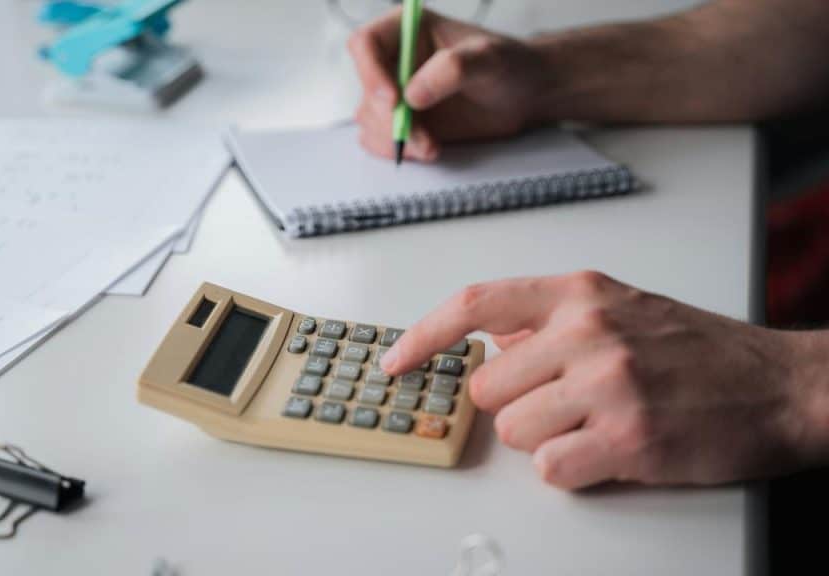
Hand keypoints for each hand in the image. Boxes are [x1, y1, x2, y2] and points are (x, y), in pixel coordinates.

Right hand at [347, 8, 549, 160]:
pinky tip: (428, 148)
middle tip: (421, 135)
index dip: (370, 72)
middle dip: (389, 119)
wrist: (524, 95)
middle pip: (365, 90)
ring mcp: (396, 94)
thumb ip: (453, 69)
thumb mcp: (489, 58)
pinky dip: (400, 150)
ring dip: (396, 138)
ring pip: (370, 120)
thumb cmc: (509, 65)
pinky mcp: (403, 122)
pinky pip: (380, 140)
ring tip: (432, 145)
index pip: (365, 44)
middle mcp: (394, 61)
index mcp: (406, 30)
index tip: (394, 100)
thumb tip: (412, 96)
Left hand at [380, 271, 828, 488]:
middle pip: (488, 387)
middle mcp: (589, 330)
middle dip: (516, 405)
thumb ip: (548, 319)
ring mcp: (609, 384)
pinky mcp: (628, 439)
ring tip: (597, 425)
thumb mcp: (620, 307)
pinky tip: (611, 451)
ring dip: (546, 440)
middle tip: (566, 404)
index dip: (424, 336)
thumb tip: (488, 340)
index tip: (396, 363)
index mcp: (580, 293)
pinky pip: (551, 470)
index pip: (475, 304)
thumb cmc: (696, 350)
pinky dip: (573, 470)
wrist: (780, 386)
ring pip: (515, 432)